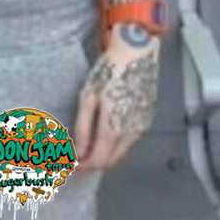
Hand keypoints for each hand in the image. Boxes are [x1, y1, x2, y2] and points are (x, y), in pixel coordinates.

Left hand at [72, 28, 160, 171]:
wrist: (137, 54)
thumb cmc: (109, 71)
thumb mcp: (88, 97)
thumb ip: (83, 129)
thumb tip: (78, 152)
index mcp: (114, 128)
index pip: (99, 161)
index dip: (84, 166)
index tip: (71, 163)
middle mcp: (132, 133)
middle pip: (112, 160)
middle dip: (94, 162)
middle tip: (77, 156)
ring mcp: (143, 126)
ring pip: (122, 151)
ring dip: (106, 153)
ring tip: (89, 144)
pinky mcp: (148, 118)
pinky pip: (131, 139)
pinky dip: (117, 142)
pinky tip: (106, 131)